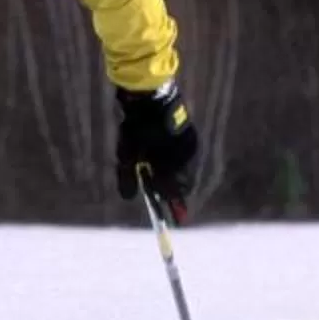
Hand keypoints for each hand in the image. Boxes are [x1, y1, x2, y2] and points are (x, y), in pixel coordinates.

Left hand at [115, 80, 198, 215]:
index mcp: (170, 166)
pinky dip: (181, 167)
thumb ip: (127, 178)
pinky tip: (170, 166)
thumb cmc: (137, 127)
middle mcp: (185, 160)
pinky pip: (189, 160)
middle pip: (184, 186)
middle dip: (177, 196)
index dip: (174, 209)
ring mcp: (190, 148)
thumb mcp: (126, 154)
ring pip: (188, 173)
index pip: (173, 194)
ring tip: (167, 185)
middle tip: (170, 205)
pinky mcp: (191, 139)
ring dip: (179, 181)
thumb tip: (127, 198)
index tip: (176, 222)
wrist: (152, 98)